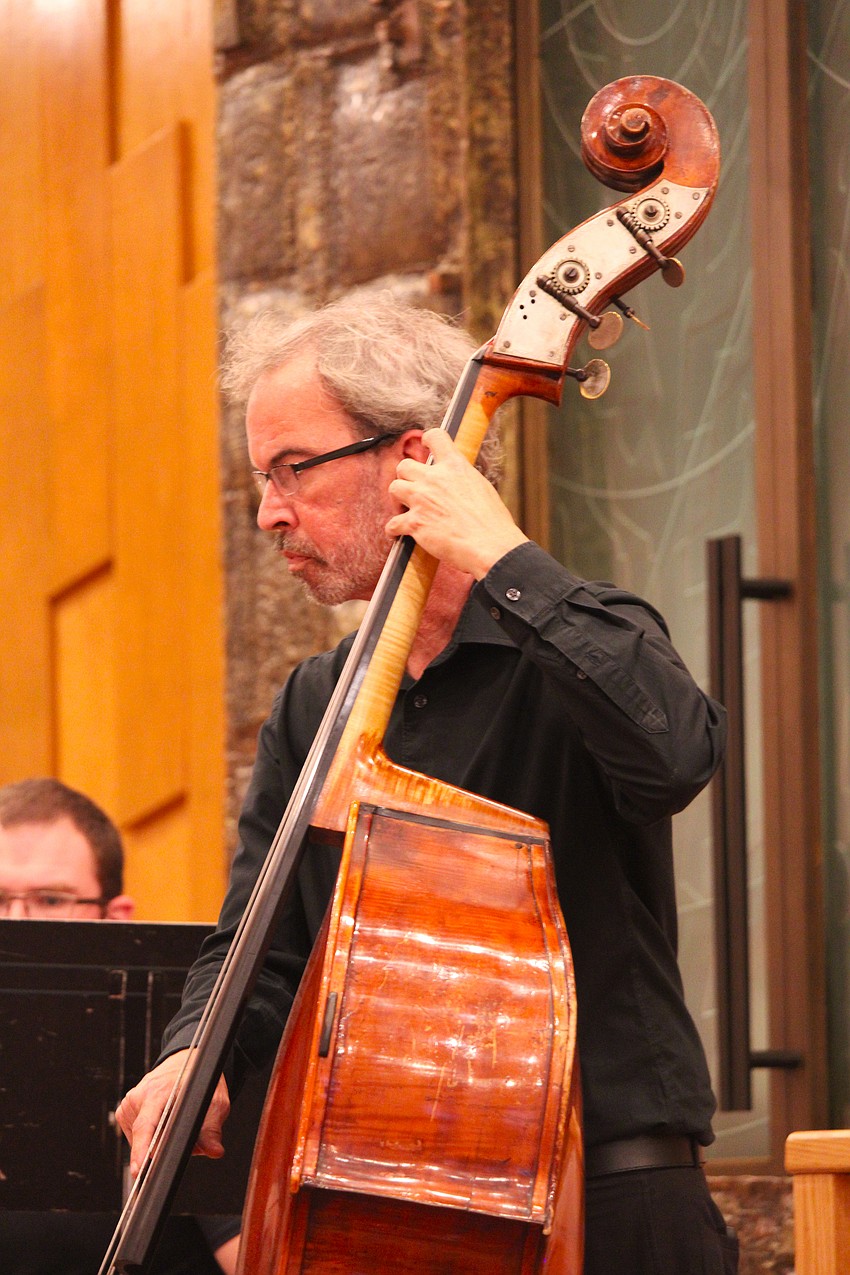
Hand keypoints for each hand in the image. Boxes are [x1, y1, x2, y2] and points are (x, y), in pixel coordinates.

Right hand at [115, 1049, 230, 1176]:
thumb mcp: (214, 1101)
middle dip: (167, 1147)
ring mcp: (129, 1103)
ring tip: (174, 1123)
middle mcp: (139, 1096)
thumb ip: (212, 1128)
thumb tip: (214, 1150)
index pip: (145, 1126)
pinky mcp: (125, 1110)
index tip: (139, 1169)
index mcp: (157, 1091)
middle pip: (147, 1139)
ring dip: (160, 1142)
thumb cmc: (197, 1079)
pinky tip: (162, 1123)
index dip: (141, 1149)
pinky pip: (137, 1135)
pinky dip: (151, 1136)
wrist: (184, 1061)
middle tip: (189, 1136)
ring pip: (143, 1140)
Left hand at [386, 428, 527, 577]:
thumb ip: (462, 480)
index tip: (425, 444)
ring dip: (398, 498)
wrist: (489, 546)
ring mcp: (422, 499)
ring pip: (394, 488)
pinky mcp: (415, 523)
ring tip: (406, 508)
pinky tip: (398, 533)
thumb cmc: (492, 522)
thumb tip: (457, 485)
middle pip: (404, 465)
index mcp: (455, 466)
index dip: (428, 440)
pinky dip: (394, 529)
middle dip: (407, 477)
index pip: (435, 437)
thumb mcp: (481, 488)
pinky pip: (392, 523)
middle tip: (415, 489)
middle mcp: (434, 478)